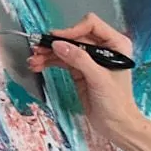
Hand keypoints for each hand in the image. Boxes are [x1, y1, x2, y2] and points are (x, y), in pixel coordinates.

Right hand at [29, 16, 143, 139]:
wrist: (117, 125)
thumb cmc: (116, 102)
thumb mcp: (98, 79)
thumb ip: (79, 60)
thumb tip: (57, 44)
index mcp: (116, 44)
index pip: (91, 25)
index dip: (73, 30)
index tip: (57, 40)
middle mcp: (104, 48)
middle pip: (74, 36)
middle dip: (55, 43)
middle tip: (36, 49)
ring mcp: (90, 59)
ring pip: (65, 48)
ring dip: (48, 53)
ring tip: (33, 61)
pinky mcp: (80, 70)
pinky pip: (62, 60)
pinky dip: (49, 61)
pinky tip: (37, 65)